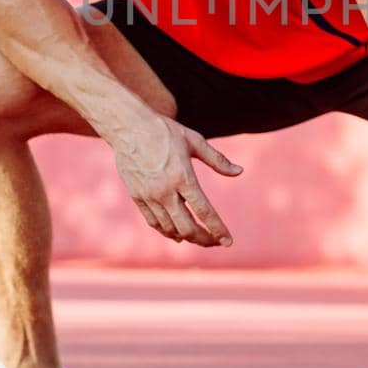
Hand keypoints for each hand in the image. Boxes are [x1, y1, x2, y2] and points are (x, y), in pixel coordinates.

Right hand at [111, 114, 240, 245]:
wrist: (128, 126)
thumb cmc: (164, 131)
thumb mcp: (194, 141)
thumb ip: (218, 160)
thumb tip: (239, 172)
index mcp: (183, 177)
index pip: (204, 211)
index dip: (218, 229)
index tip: (228, 241)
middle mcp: (165, 191)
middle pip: (187, 227)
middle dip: (204, 239)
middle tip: (215, 241)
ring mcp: (148, 196)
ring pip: (169, 229)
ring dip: (186, 237)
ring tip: (198, 237)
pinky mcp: (137, 196)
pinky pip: (153, 222)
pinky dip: (166, 231)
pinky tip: (176, 233)